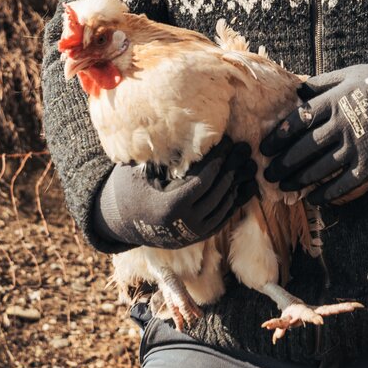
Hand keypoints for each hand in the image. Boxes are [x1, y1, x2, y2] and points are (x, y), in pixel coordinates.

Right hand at [95, 137, 257, 248]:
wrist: (120, 223)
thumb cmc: (127, 189)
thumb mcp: (138, 170)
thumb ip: (160, 155)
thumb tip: (182, 130)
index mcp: (171, 206)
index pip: (204, 180)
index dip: (218, 159)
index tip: (227, 142)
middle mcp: (185, 223)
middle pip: (218, 192)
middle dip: (232, 168)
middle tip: (244, 148)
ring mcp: (193, 233)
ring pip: (224, 206)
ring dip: (238, 184)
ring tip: (247, 163)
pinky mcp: (197, 237)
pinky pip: (222, 218)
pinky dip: (234, 202)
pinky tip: (243, 184)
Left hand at [260, 64, 367, 204]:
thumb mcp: (350, 74)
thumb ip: (322, 83)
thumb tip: (296, 90)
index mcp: (333, 101)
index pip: (297, 120)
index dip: (278, 136)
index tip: (265, 148)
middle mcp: (341, 124)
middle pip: (304, 148)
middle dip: (283, 163)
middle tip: (267, 174)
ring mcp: (356, 144)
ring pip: (320, 168)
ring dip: (298, 180)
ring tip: (284, 187)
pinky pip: (344, 183)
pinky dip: (327, 194)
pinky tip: (314, 200)